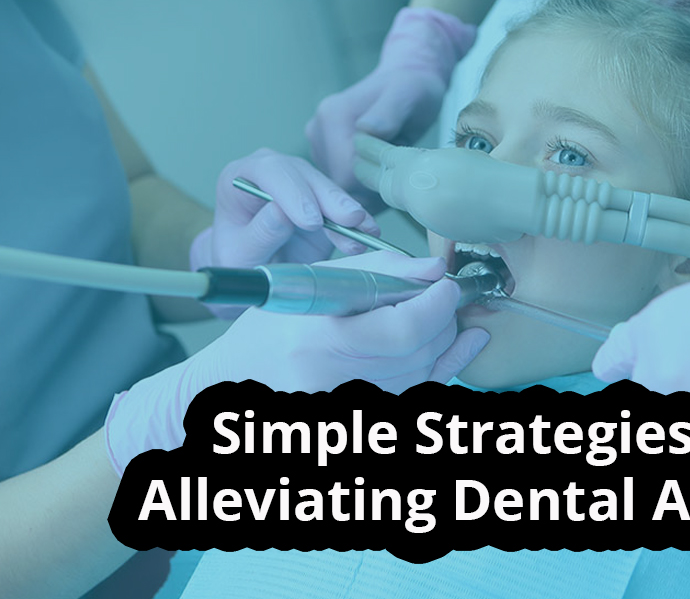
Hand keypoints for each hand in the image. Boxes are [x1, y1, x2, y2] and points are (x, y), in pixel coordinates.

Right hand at [104, 251, 490, 473]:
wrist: (230, 390)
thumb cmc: (267, 333)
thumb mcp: (308, 286)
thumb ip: (372, 271)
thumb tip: (431, 268)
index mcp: (317, 342)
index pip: (403, 330)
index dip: (438, 305)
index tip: (446, 283)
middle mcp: (333, 382)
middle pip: (419, 353)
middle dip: (444, 320)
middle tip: (447, 296)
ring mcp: (346, 408)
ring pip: (422, 375)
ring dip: (443, 342)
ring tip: (449, 316)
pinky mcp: (357, 421)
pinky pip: (414, 394)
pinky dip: (440, 368)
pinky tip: (460, 345)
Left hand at [191, 148, 379, 317]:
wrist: (253, 270)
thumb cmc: (238, 260)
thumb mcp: (239, 255)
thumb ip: (259, 233)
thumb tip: (280, 213)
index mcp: (238, 178)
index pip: (269, 172)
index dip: (293, 193)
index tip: (311, 221)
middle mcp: (269, 173)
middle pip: (302, 175)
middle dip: (328, 198)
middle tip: (348, 219)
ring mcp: (297, 183)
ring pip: (326, 188)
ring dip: (347, 211)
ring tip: (364, 230)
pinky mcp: (319, 200)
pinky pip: (340, 207)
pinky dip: (356, 222)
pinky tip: (369, 233)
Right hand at [306, 8, 476, 199]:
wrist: (408, 78)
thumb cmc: (413, 88)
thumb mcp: (407, 96)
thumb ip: (388, 113)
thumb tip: (367, 129)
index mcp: (332, 117)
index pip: (343, 173)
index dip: (370, 184)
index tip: (394, 177)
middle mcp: (318, 128)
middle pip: (338, 182)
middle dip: (367, 186)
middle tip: (395, 173)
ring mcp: (318, 140)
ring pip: (338, 183)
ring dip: (365, 185)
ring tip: (387, 164)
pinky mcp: (326, 149)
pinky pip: (340, 178)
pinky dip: (361, 182)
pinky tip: (379, 168)